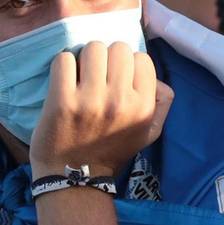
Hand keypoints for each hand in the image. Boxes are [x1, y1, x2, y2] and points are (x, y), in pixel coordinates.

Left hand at [28, 41, 174, 179]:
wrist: (74, 176)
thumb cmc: (112, 150)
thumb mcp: (149, 133)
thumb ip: (162, 103)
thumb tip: (157, 79)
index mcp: (143, 107)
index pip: (142, 58)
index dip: (129, 65)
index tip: (119, 79)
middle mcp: (120, 101)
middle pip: (118, 48)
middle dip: (108, 58)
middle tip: (99, 76)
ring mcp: (90, 100)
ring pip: (92, 48)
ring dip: (86, 59)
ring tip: (82, 77)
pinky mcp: (61, 99)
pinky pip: (64, 59)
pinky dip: (64, 66)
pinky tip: (65, 81)